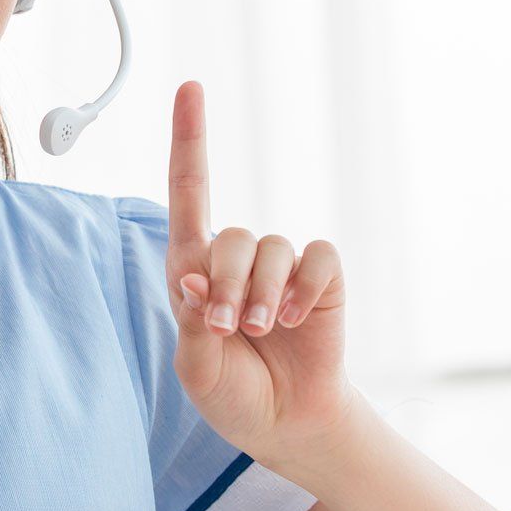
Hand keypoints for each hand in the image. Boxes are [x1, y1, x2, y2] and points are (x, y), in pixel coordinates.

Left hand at [165, 80, 353, 470]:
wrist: (286, 423)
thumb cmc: (233, 393)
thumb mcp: (196, 369)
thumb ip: (191, 323)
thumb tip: (194, 277)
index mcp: (193, 269)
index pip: (189, 191)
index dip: (190, 137)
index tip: (190, 86)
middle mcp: (235, 257)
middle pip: (228, 236)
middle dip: (227, 285)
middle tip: (228, 329)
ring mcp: (281, 265)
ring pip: (270, 248)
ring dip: (263, 295)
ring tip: (264, 332)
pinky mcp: (321, 277)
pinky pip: (317, 257)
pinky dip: (305, 287)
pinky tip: (298, 319)